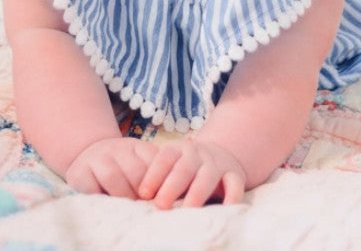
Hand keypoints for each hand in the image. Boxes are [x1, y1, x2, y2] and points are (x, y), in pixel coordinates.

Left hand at [65, 136, 246, 208]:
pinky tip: (225, 210)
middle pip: (184, 166)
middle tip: (159, 205)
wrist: (219, 154)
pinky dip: (232, 196)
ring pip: (208, 175)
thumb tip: (125, 199)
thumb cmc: (184, 169)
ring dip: (197, 192)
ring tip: (187, 210)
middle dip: (172, 185)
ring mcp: (216, 163)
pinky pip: (235, 184)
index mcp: (177, 150)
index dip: (152, 174)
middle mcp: (196, 154)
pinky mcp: (234, 174)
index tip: (142, 193)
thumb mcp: (169, 167)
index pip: (163, 158)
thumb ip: (154, 181)